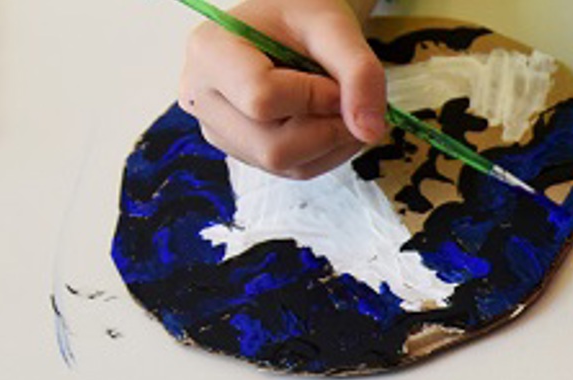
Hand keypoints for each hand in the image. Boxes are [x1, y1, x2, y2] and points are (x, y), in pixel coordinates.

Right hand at [178, 0, 385, 178]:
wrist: (287, 24)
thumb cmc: (302, 16)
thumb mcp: (336, 27)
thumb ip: (360, 73)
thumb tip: (371, 132)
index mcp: (210, 52)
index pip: (261, 100)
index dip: (314, 100)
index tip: (337, 83)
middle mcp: (201, 96)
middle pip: (271, 146)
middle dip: (327, 131)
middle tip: (346, 101)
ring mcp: (218, 129)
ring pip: (284, 165)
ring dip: (331, 145)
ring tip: (340, 107)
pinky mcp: (241, 150)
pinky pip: (291, 170)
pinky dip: (324, 152)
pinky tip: (328, 121)